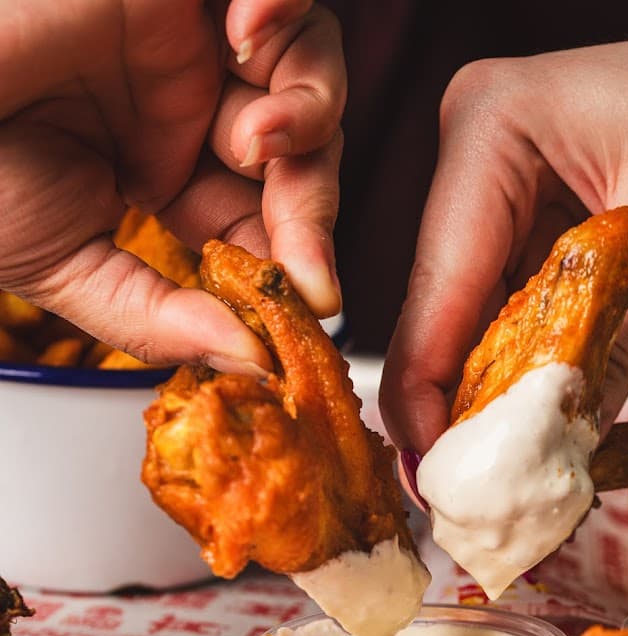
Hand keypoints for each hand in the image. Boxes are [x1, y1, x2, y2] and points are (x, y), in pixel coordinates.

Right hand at [0, 0, 344, 372]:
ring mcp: (194, 42)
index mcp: (166, 171)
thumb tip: (249, 361)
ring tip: (256, 138)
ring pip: (309, 73)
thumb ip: (159, 320)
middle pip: (302, 156)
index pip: (264, 222)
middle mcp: (190, 107)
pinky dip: (286, 6)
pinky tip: (248, 36)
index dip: (297, 263)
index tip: (313, 306)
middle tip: (306, 264)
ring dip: (309, 114)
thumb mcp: (67, 267)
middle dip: (312, 213)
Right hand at [379, 24, 627, 453]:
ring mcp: (502, 201)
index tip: (432, 467)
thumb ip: (617, 341)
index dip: (426, 384)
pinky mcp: (532, 235)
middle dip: (457, 404)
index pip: (439, 280)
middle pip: (445, 311)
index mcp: (490, 129)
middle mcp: (478, 163)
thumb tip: (564, 448)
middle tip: (464, 489)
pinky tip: (533, 430)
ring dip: (491, 401)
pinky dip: (529, 378)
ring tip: (498, 475)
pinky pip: (516, 323)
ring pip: (475, 326)